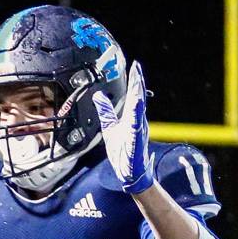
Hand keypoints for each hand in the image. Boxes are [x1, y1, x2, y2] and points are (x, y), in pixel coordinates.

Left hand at [92, 61, 154, 194]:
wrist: (128, 173)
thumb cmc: (122, 151)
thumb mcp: (110, 127)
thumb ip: (106, 111)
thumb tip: (98, 96)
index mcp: (132, 117)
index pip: (135, 95)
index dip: (135, 81)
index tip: (135, 65)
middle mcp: (137, 122)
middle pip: (138, 99)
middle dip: (138, 84)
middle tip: (138, 68)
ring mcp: (137, 133)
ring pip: (139, 112)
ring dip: (139, 98)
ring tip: (138, 84)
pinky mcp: (135, 145)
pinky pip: (136, 131)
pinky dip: (136, 122)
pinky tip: (136, 112)